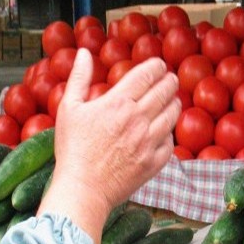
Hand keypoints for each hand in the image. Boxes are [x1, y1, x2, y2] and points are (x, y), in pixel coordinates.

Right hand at [37, 48, 180, 243]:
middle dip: (169, 80)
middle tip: (169, 79)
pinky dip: (169, 132)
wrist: (83, 190)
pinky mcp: (156, 160)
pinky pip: (171, 140)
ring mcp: (150, 141)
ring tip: (170, 100)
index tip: (158, 65)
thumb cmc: (73, 149)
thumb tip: (83, 53)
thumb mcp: (69, 109)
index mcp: (118, 103)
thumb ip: (79, 78)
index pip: (148, 74)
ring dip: (174, 102)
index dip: (157, 66)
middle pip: (166, 89)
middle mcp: (139, 119)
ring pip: (174, 112)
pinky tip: (163, 129)